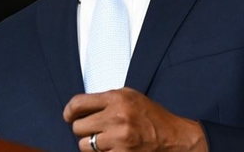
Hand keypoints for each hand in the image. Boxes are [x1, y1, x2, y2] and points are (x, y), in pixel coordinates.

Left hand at [63, 87, 207, 151]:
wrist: (173, 137)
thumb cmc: (151, 116)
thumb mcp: (131, 96)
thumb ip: (106, 99)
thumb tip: (78, 107)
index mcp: (118, 98)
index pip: (77, 104)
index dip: (69, 112)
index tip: (70, 116)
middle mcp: (117, 117)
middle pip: (78, 127)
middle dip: (85, 130)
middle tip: (97, 130)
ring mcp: (119, 139)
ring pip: (84, 145)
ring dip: (93, 145)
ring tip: (108, 141)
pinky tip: (115, 149)